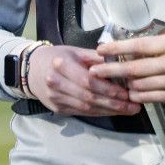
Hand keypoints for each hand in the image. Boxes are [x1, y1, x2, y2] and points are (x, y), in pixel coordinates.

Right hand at [26, 44, 140, 116]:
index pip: (88, 81)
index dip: (109, 90)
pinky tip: (112, 111)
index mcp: (61, 64)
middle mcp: (56, 82)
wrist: (31, 69)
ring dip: (109, 111)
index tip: (127, 93)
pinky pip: (82, 112)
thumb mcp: (75, 51)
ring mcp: (55, 98)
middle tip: (133, 106)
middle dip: (114, 104)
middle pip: (89, 97)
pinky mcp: (57, 108)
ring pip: (87, 108)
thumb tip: (120, 64)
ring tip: (128, 110)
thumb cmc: (57, 57)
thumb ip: (96, 58)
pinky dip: (99, 113)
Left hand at [90, 30, 164, 105]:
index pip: (138, 45)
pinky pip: (150, 97)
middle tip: (95, 71)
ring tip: (113, 81)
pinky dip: (136, 95)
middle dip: (111, 70)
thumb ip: (153, 41)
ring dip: (124, 84)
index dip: (116, 48)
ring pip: (140, 85)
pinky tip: (129, 91)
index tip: (100, 50)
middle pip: (134, 68)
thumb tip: (125, 41)